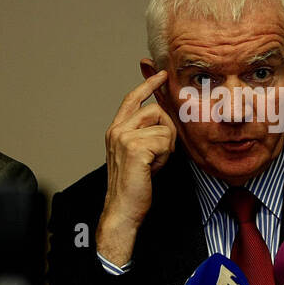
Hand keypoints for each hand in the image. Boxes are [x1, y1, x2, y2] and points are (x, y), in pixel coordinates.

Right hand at [97, 71, 176, 265]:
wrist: (123, 210)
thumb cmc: (135, 186)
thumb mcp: (140, 154)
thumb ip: (147, 134)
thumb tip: (166, 119)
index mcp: (116, 130)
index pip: (133, 99)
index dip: (148, 84)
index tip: (161, 74)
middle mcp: (117, 130)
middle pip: (155, 110)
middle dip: (167, 131)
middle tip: (160, 155)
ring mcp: (123, 137)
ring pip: (163, 126)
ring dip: (166, 147)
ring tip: (154, 164)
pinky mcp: (134, 147)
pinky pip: (165, 140)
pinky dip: (165, 157)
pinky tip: (153, 170)